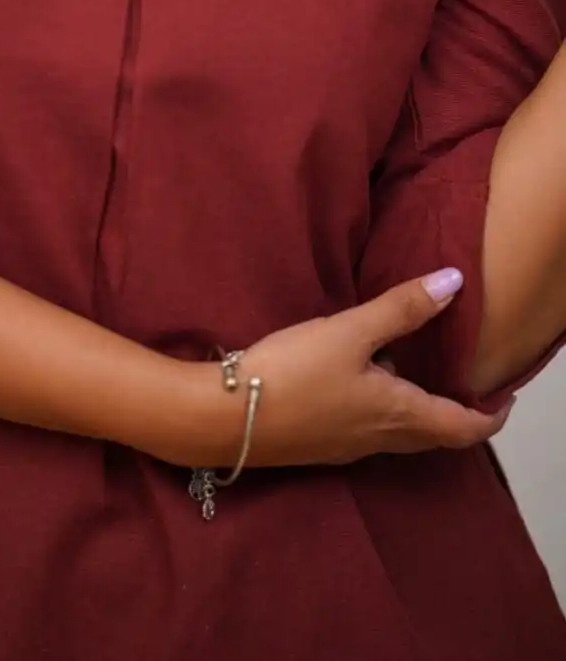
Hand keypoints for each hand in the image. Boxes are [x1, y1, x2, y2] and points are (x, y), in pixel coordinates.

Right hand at [228, 270, 511, 468]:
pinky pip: (371, 429)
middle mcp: (380, 439)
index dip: (490, 416)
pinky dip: (386, 408)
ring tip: (419, 369)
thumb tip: (454, 282)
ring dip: (419, 408)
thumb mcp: (348, 332)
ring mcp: (348, 445)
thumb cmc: (293, 373)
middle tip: (468, 381)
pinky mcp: (320, 442)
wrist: (224, 418)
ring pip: (400, 432)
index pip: (462, 428)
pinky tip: (364, 376)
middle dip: (458, 413)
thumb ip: (400, 309)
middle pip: (434, 435)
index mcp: (398, 415)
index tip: (504, 396)